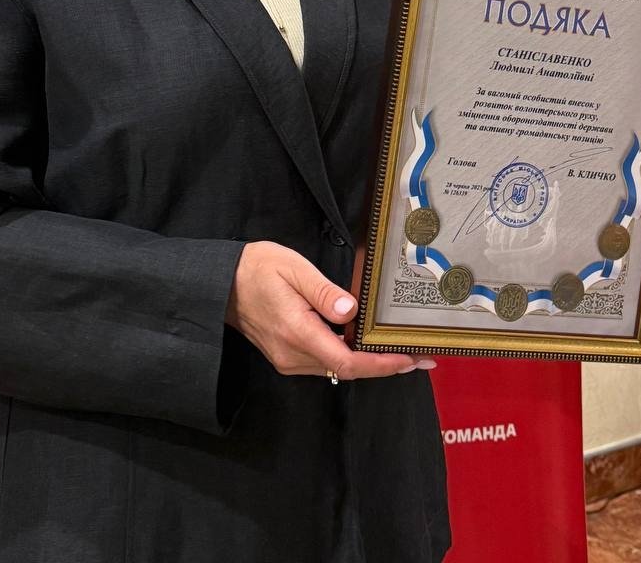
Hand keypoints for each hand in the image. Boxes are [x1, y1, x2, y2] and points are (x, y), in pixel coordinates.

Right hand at [226, 241, 434, 379]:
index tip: (410, 360)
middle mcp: (293, 355)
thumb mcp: (294, 269)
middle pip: (347, 370)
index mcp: (298, 333)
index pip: (349, 362)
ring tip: (399, 351)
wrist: (221, 283)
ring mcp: (288, 359)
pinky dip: (349, 357)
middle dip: (384, 365)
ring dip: (368, 363)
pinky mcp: (286, 356)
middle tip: (419, 356)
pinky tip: (364, 344)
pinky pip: (324, 362)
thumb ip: (323, 292)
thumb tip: (351, 311)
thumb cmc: (258, 268)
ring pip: (336, 369)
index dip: (383, 365)